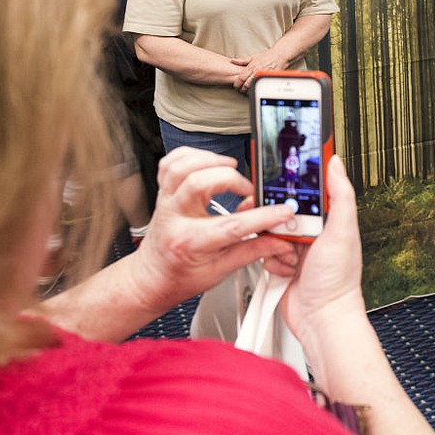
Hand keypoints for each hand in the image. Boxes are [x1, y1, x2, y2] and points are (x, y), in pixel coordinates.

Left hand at [132, 148, 300, 310]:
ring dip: (209, 160)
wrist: (153, 278)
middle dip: (232, 180)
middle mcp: (174, 217)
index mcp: (190, 242)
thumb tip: (279, 241)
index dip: (263, 217)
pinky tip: (206, 161)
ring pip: (181, 167)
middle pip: (199, 184)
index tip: (282, 212)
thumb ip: (253, 251)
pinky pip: (169, 163)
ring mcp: (166, 202)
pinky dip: (189, 155)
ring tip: (229, 167)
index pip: (232, 226)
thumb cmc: (182, 277)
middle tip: (249, 189)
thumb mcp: (221, 270)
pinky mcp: (163, 192)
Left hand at [231, 47, 287, 93]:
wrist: (279, 56)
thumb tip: (233, 60)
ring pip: (254, 86)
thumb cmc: (267, 56)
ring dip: (249, 90)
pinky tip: (256, 89)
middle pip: (246, 84)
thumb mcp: (253, 57)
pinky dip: (258, 88)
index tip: (236, 85)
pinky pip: (262, 86)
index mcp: (252, 67)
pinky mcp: (268, 79)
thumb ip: (242, 60)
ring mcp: (263, 76)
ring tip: (247, 90)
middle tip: (240, 90)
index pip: (241, 77)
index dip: (237, 83)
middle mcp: (257, 72)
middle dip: (242, 89)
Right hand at [280, 156, 366, 341]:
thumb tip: (336, 163)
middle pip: (282, 208)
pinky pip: (262, 252)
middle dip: (277, 218)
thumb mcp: (342, 233)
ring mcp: (293, 248)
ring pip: (268, 230)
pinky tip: (285, 271)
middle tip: (285, 228)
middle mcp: (311, 232)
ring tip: (290, 256)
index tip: (279, 176)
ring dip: (273, 243)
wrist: (321, 320)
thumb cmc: (338, 282)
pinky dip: (269, 260)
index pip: (308, 190)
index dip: (293, 182)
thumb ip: (340, 196)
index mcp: (328, 220)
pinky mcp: (279, 264)